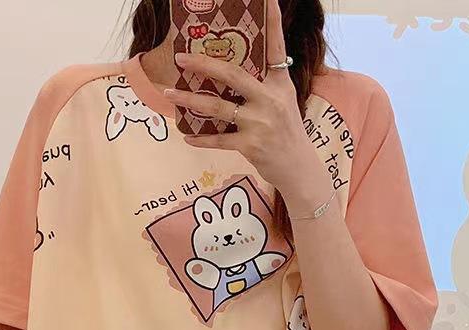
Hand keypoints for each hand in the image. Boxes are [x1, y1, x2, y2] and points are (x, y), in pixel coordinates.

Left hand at [163, 0, 321, 199]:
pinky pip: (218, 139)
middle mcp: (270, 99)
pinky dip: (201, 139)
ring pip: (217, 106)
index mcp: (280, 84)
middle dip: (203, 65)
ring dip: (190, 100)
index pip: (276, 48)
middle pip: (232, 75)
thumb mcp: (283, 102)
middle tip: (181, 58)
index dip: (272, 22)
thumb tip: (231, 71)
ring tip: (170, 94)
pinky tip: (187, 137)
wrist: (298, 167)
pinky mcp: (250, 145)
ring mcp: (260, 123)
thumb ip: (263, 85)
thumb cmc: (287, 132)